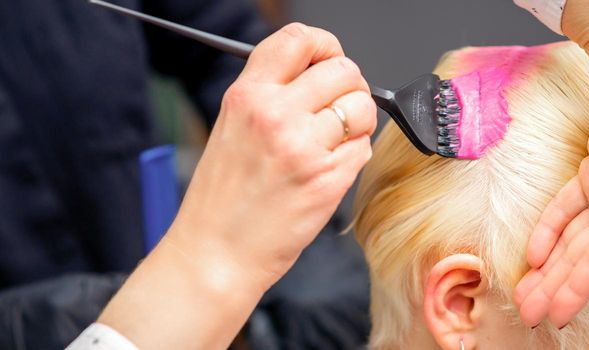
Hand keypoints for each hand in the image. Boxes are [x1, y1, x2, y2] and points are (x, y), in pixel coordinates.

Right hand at [98, 23, 376, 348]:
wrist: (216, 253)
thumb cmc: (222, 198)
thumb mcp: (232, 127)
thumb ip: (272, 94)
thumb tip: (319, 74)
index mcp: (247, 95)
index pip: (298, 39)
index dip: (326, 45)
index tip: (330, 59)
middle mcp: (275, 114)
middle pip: (344, 70)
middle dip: (349, 88)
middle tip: (337, 109)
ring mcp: (304, 146)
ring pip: (362, 107)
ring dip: (357, 123)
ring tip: (331, 143)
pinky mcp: (328, 179)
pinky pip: (364, 148)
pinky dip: (354, 156)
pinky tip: (327, 170)